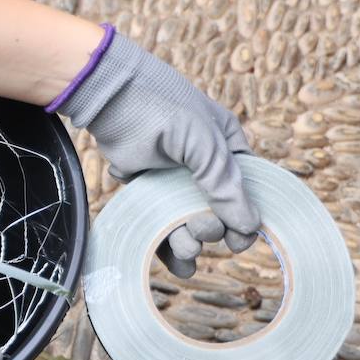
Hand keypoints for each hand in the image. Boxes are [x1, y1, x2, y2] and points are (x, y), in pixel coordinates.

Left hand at [54, 28, 261, 277]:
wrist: (110, 97)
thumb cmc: (164, 108)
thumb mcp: (204, 144)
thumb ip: (224, 184)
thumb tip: (249, 226)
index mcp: (227, 149)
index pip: (247, 190)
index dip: (246, 216)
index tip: (241, 239)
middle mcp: (203, 167)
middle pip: (217, 213)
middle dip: (211, 229)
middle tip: (200, 229)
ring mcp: (174, 180)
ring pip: (189, 222)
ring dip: (190, 241)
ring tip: (184, 248)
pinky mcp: (147, 190)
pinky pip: (161, 223)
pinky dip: (168, 244)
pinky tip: (176, 263)